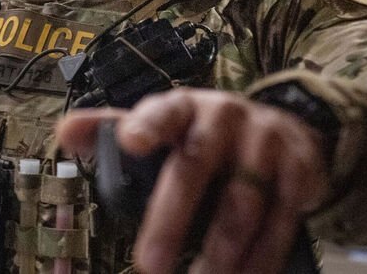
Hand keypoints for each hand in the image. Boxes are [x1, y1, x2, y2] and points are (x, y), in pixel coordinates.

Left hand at [57, 88, 329, 273]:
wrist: (288, 127)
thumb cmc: (206, 134)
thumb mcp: (164, 124)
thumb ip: (112, 130)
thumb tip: (66, 132)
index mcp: (184, 107)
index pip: (163, 111)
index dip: (147, 124)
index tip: (130, 141)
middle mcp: (226, 118)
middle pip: (195, 167)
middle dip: (171, 219)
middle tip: (149, 264)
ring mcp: (266, 143)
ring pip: (242, 205)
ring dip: (219, 253)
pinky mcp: (301, 170)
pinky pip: (282, 221)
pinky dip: (263, 257)